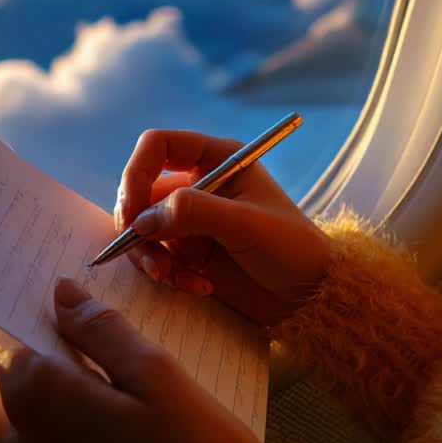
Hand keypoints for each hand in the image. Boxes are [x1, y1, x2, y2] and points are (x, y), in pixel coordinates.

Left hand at [0, 278, 264, 442]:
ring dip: (73, 383)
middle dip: (58, 345)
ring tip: (125, 370)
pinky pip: (58, 438)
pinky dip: (81, 417)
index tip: (51, 287)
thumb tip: (61, 294)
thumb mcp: (155, 373)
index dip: (27, 307)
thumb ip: (100, 330)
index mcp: (39, 399)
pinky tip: (124, 411)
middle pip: (24, 371)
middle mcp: (23, 440)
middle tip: (106, 326)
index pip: (4, 335)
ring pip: (43, 406)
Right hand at [116, 129, 330, 325]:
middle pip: (139, 191)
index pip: (157, 145)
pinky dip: (168, 274)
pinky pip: (156, 257)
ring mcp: (190, 219)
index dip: (136, 173)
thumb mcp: (244, 224)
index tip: (132, 212)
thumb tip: (140, 221)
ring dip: (150, 257)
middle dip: (138, 227)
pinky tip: (199, 287)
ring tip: (175, 279)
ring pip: (142, 229)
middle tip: (152, 259)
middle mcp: (197, 184)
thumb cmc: (290, 248)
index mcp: (216, 159)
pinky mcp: (188, 252)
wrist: (308, 296)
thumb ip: (192, 212)